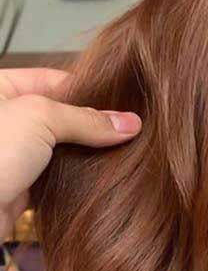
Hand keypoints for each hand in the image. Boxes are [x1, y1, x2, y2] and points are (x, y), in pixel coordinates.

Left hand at [0, 67, 141, 238]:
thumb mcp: (40, 118)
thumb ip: (85, 119)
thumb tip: (129, 123)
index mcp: (1, 88)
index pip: (56, 81)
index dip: (92, 92)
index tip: (125, 106)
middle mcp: (7, 120)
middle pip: (62, 117)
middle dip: (93, 128)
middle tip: (131, 134)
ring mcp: (14, 155)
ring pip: (61, 151)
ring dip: (88, 158)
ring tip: (123, 158)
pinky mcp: (21, 189)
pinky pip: (56, 181)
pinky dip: (77, 183)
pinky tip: (100, 183)